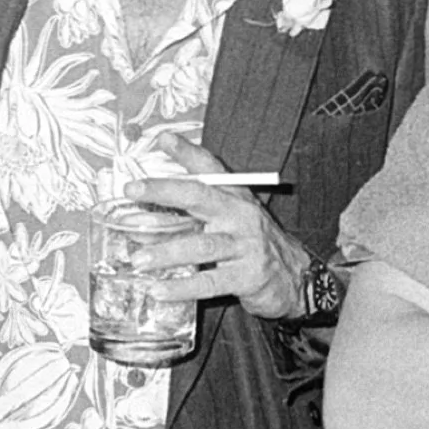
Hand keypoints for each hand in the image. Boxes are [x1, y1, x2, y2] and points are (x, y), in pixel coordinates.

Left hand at [122, 135, 307, 321]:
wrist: (296, 277)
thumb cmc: (252, 245)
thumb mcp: (228, 221)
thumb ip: (187, 218)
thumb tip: (138, 222)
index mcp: (234, 197)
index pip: (210, 168)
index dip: (186, 152)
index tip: (162, 138)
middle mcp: (240, 215)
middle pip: (200, 196)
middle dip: (164, 190)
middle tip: (132, 189)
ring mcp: (245, 246)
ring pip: (201, 245)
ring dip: (166, 251)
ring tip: (138, 259)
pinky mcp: (247, 277)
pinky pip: (210, 281)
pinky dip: (182, 287)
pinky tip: (159, 289)